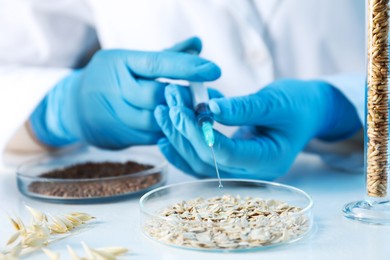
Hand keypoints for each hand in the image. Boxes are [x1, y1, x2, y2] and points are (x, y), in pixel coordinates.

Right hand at [29, 37, 220, 148]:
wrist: (75, 106)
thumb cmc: (113, 77)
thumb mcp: (133, 60)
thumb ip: (167, 55)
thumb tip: (197, 43)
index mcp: (119, 61)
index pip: (155, 63)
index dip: (185, 67)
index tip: (213, 70)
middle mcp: (114, 86)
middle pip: (155, 95)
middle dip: (185, 99)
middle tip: (209, 100)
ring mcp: (113, 113)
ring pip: (152, 120)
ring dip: (178, 119)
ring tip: (200, 115)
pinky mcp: (117, 135)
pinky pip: (149, 137)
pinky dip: (168, 133)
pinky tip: (182, 128)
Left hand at [154, 79, 361, 179]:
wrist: (306, 112)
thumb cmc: (298, 105)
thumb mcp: (275, 101)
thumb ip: (244, 108)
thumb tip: (208, 109)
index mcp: (268, 161)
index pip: (225, 153)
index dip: (199, 133)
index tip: (179, 109)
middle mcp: (251, 173)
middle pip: (207, 160)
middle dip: (183, 131)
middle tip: (168, 103)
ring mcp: (239, 170)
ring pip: (199, 162)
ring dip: (177, 138)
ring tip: (162, 111)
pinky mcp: (230, 162)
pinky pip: (201, 160)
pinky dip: (182, 147)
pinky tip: (165, 134)